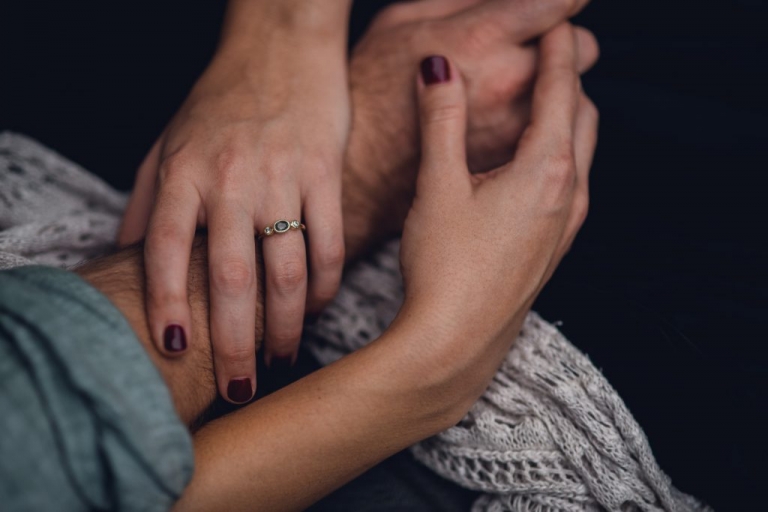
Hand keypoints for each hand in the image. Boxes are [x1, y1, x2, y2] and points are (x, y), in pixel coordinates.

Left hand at [118, 11, 349, 402]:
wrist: (281, 48)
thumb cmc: (220, 100)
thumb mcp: (166, 141)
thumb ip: (144, 199)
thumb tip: (121, 257)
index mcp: (183, 171)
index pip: (167, 249)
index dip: (167, 303)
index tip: (175, 348)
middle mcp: (231, 178)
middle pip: (232, 275)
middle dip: (234, 341)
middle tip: (239, 384)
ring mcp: (282, 176)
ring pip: (287, 268)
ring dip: (285, 323)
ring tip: (280, 355)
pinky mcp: (325, 174)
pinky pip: (329, 242)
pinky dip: (326, 285)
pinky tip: (318, 308)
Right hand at [343, 0, 597, 254]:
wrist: (454, 342)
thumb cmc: (444, 268)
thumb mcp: (437, 185)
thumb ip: (442, 120)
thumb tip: (439, 68)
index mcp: (546, 169)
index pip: (562, 90)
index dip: (558, 51)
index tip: (554, 26)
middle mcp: (569, 194)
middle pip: (583, 116)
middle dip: (568, 80)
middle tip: (546, 56)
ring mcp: (567, 224)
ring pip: (581, 151)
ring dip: (566, 118)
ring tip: (537, 101)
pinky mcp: (554, 247)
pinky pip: (570, 182)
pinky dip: (559, 154)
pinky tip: (527, 161)